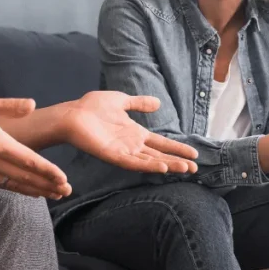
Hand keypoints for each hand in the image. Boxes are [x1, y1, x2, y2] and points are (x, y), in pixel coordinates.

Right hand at [0, 95, 71, 198]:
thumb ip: (8, 106)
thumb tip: (32, 104)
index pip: (29, 162)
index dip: (48, 171)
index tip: (64, 179)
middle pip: (26, 178)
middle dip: (48, 185)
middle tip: (67, 191)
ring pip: (16, 185)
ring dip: (36, 190)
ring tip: (54, 195)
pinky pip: (4, 186)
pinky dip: (20, 190)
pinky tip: (28, 191)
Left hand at [58, 91, 198, 173]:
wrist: (72, 114)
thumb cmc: (91, 107)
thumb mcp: (121, 101)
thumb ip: (139, 103)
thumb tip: (158, 102)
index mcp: (135, 133)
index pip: (161, 142)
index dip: (177, 147)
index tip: (195, 153)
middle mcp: (132, 145)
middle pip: (159, 155)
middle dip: (177, 161)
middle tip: (196, 167)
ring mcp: (124, 151)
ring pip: (151, 161)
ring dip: (168, 165)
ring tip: (186, 169)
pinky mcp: (114, 155)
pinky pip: (134, 163)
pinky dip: (148, 166)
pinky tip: (162, 167)